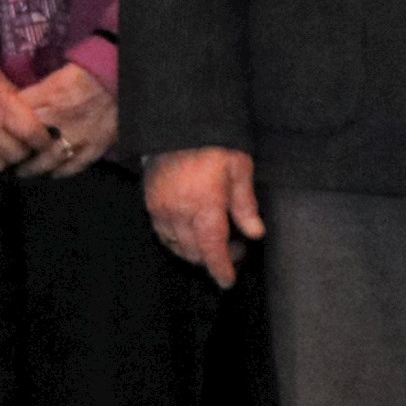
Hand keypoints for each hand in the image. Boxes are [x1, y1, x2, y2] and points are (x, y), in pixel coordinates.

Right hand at [0, 52, 47, 175]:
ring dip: (4, 161)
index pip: (32, 134)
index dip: (42, 141)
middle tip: (24, 147)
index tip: (45, 141)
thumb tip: (35, 119)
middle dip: (24, 152)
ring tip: (5, 153)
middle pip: (16, 154)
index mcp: (1, 105)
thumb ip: (16, 101)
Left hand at [14, 64, 115, 177]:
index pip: (20, 113)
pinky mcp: (97, 145)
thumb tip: (16, 101)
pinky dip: (63, 172)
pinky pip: (77, 164)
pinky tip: (53, 175)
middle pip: (30, 141)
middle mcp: (61, 117)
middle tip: (5, 159)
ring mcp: (80, 135)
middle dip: (16, 151)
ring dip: (35, 168)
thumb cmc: (90, 72)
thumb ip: (38, 90)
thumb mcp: (59, 75)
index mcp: (50, 95)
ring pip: (51, 158)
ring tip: (23, 173)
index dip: (6, 124)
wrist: (125, 78)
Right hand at [145, 145, 263, 285]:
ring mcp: (161, 208)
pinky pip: (162, 233)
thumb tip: (255, 234)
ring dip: (194, 250)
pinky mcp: (150, 202)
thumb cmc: (214, 143)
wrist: (176, 123)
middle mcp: (180, 212)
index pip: (213, 249)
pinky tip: (190, 230)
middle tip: (234, 247)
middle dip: (213, 258)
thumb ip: (245, 205)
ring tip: (211, 238)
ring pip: (176, 246)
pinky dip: (177, 239)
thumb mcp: (239, 168)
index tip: (227, 282)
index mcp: (205, 205)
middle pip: (194, 252)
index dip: (221, 269)